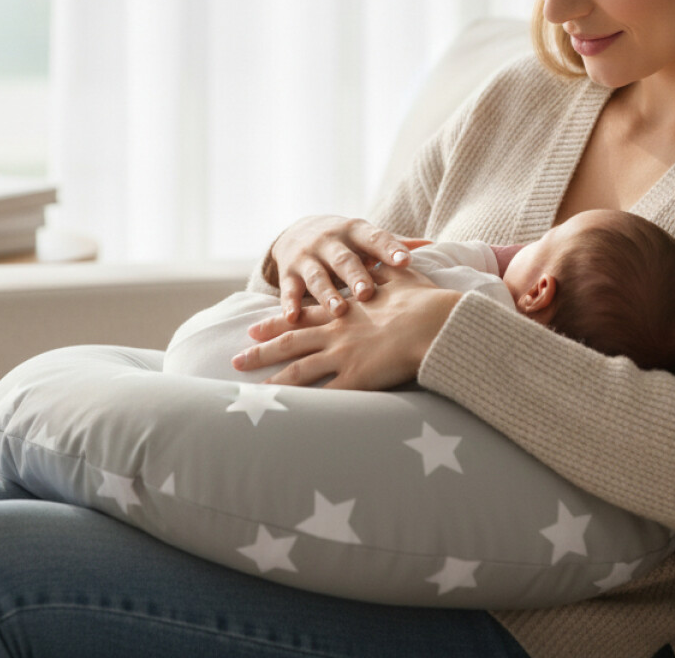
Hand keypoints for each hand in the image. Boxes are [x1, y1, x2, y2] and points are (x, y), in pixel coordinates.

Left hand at [233, 263, 461, 389]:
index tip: (254, 328)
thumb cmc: (424, 301)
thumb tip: (381, 258)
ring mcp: (344, 356)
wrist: (437, 322)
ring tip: (252, 391)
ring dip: (273, 382)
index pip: (302, 317)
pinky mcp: (357, 379)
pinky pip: (325, 397)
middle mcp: (337, 333)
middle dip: (261, 352)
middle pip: (290, 343)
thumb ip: (385, 271)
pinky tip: (289, 416)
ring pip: (299, 371)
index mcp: (345, 311)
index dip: (277, 322)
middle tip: (237, 359)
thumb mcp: (400, 278)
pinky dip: (305, 407)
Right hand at [267, 214, 429, 322]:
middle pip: (345, 259)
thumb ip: (393, 242)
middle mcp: (330, 241)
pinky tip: (294, 318)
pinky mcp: (288, 273)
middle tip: (368, 294)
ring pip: (318, 276)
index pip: (375, 238)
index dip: (389, 249)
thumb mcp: (366, 237)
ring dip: (327, 294)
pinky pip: (289, 290)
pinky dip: (290, 304)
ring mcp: (308, 257)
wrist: (297, 232)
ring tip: (339, 311)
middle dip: (356, 276)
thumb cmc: (345, 242)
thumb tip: (430, 243)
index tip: (405, 261)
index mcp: (355, 231)